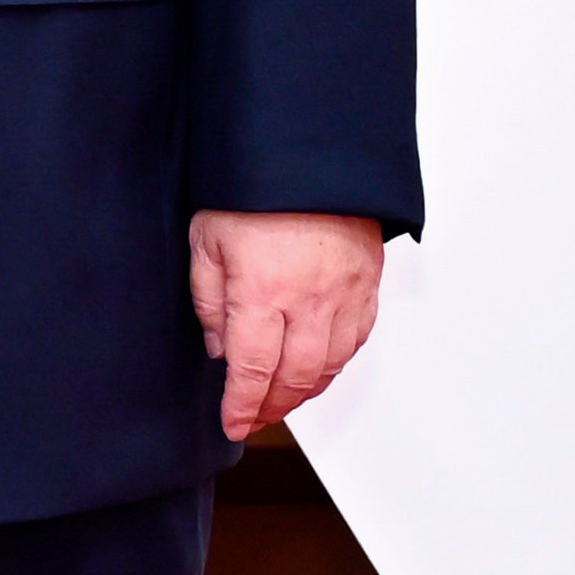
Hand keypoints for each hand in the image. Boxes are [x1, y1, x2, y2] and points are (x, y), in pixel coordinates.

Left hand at [191, 209, 383, 437]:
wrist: (310, 151)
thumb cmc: (253, 188)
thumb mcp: (207, 237)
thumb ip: (209, 298)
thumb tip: (220, 349)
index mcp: (263, 291)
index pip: (252, 371)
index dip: (241, 406)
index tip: (232, 424)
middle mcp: (309, 301)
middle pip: (295, 379)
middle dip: (272, 407)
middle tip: (254, 418)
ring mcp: (345, 294)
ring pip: (330, 365)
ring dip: (305, 391)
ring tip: (282, 398)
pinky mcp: (368, 282)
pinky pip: (357, 339)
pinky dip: (336, 362)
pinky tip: (318, 365)